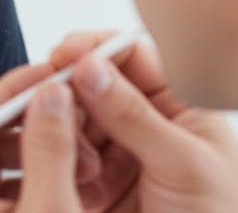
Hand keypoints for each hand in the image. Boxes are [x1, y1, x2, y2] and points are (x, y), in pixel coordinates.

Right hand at [50, 32, 237, 212]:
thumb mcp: (185, 164)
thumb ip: (135, 114)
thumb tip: (92, 68)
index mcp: (176, 107)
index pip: (129, 58)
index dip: (94, 49)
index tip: (64, 55)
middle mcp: (142, 126)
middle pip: (89, 87)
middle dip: (69, 95)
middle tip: (52, 103)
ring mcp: (116, 157)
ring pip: (70, 123)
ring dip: (62, 134)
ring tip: (75, 157)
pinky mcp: (94, 187)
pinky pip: (61, 160)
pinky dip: (55, 163)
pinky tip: (64, 175)